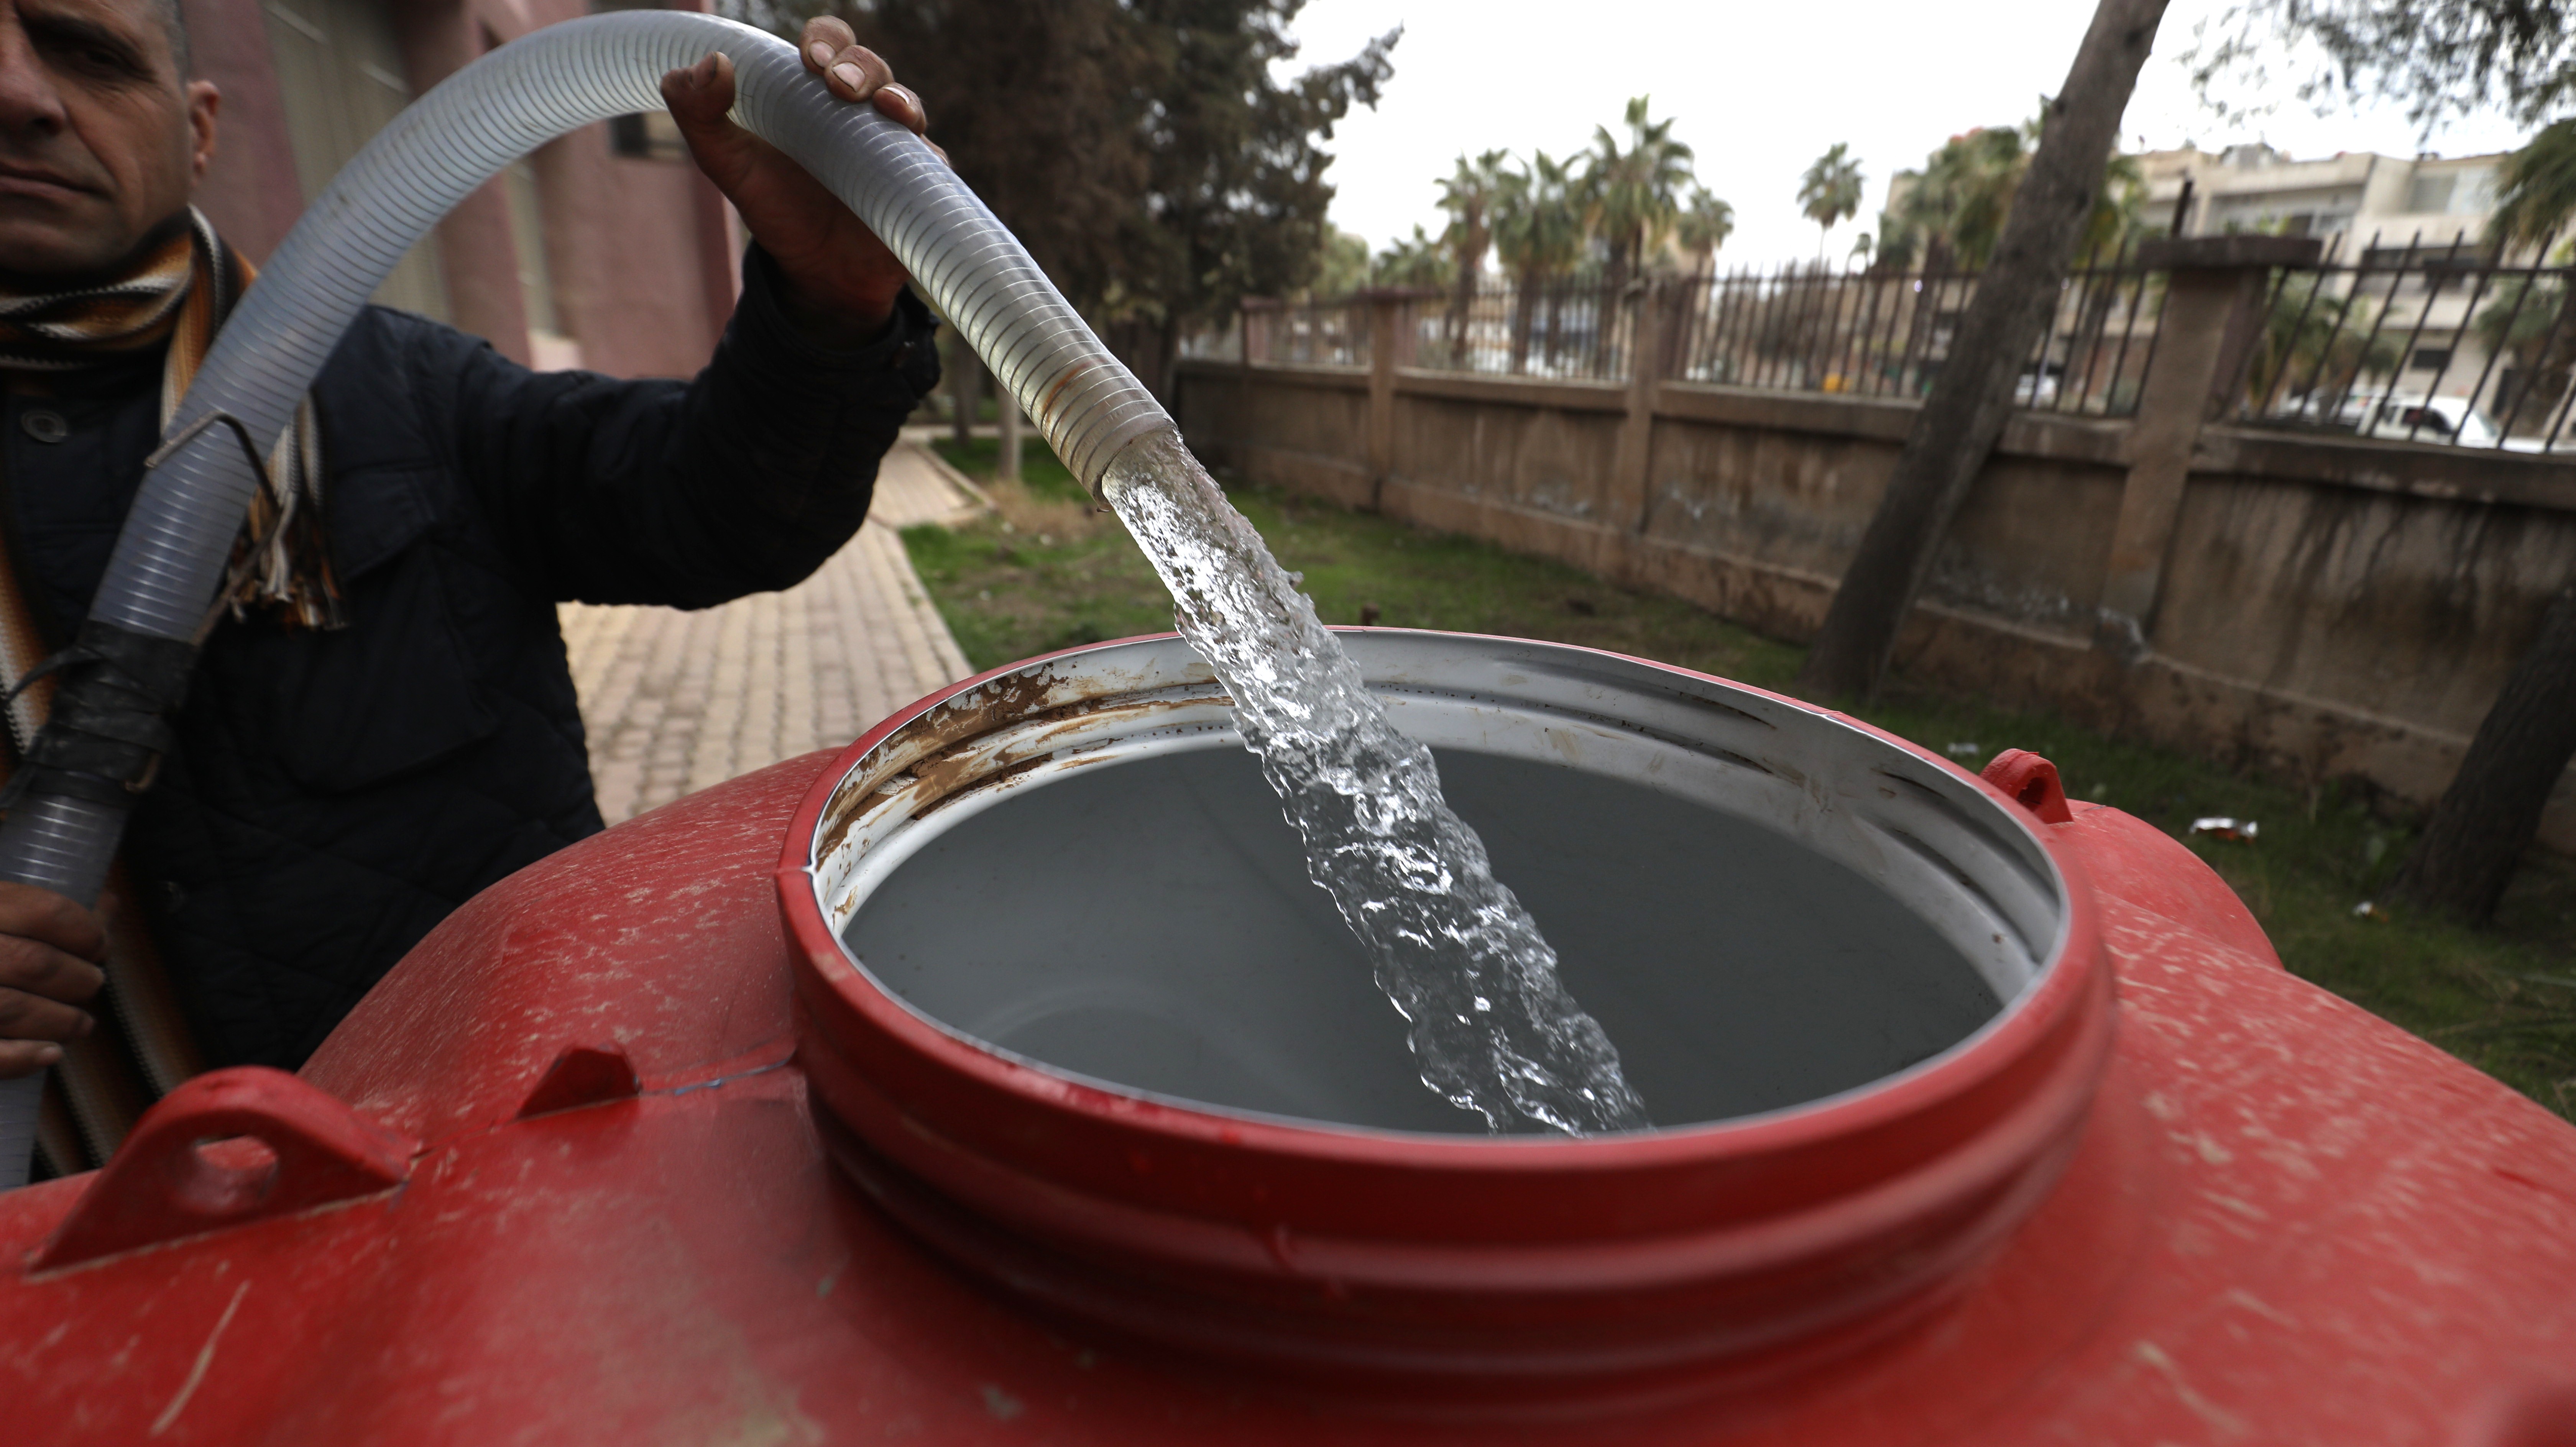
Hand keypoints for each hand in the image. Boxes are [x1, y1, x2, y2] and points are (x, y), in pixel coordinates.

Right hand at [0, 883, 103, 1080]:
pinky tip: (49, 1054)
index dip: (84, 931)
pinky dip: (21, 1057)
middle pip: (33, 963)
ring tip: (80, 1024)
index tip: (98, 945)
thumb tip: (107, 903)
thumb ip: (36, 907)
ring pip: (11, 1009)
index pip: (44, 912)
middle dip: (77, 979)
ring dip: (59, 1020)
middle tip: (92, 983)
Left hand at [662, 17, 939, 345]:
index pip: (827, 44)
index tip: (808, 59)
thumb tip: (709, 62)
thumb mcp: (727, 164)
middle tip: (836, 85)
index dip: (824, 40)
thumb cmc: (777, 210)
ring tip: (881, 106)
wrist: (817, 274)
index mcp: (814, 92)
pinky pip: (932, 155)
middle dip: (858, 64)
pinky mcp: (919, 179)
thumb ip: (699, 113)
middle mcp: (859, 110)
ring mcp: (893, 143)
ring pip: (906, 102)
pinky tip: (909, 142)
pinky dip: (924, 146)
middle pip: (869, 64)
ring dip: (895, 96)